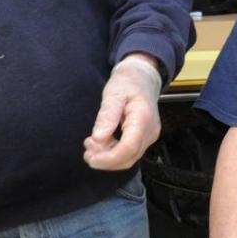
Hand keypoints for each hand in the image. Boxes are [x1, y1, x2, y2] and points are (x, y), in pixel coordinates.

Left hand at [83, 54, 162, 169]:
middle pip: (128, 158)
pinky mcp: (144, 138)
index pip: (128, 148)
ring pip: (128, 159)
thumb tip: (98, 139)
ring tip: (91, 145)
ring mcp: (149, 136)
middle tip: (87, 152)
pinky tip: (102, 143)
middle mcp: (149, 130)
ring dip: (108, 157)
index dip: (108, 159)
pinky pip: (129, 152)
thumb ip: (106, 116)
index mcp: (143, 118)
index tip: (90, 157)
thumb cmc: (129, 82)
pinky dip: (113, 153)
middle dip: (105, 160)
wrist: (143, 77)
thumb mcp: (113, 93)